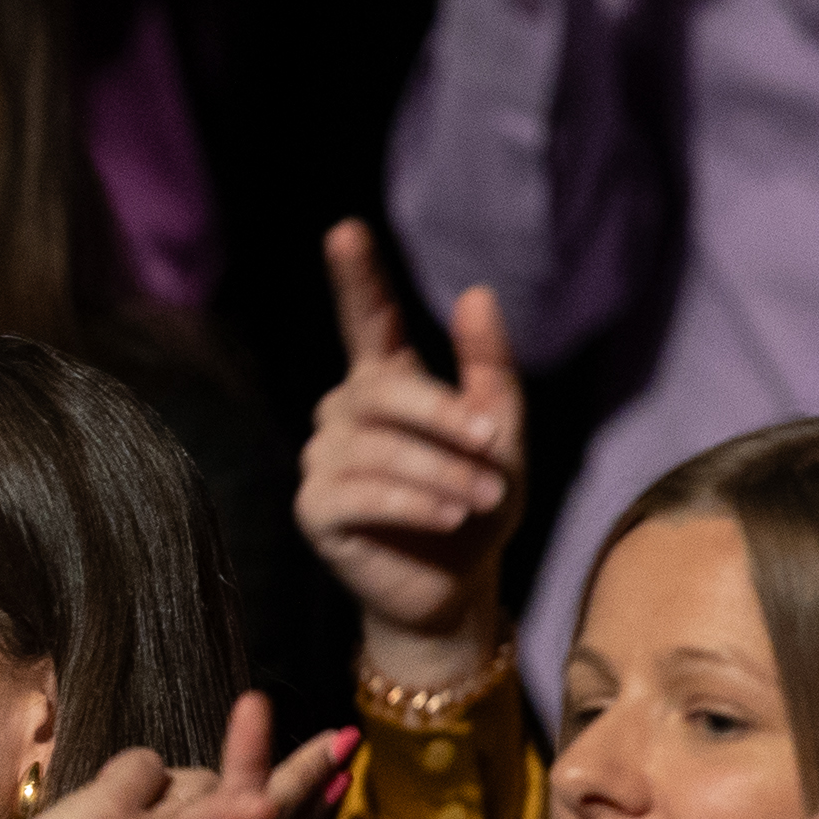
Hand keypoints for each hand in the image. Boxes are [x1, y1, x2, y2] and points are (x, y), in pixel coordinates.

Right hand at [296, 219, 523, 693]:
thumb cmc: (478, 507)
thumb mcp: (503, 437)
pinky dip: (411, 502)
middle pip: (384, 391)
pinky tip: (444, 518)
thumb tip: (475, 294)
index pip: (368, 319)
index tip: (345, 230)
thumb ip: (489, 370)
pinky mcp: (316, 508)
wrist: (455, 588)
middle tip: (494, 449)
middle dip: (443, 417)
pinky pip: (359, 492)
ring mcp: (323, 459)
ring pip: (379, 448)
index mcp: (387, 383)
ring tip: (480, 500)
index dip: (356, 276)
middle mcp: (345, 412)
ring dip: (441, 472)